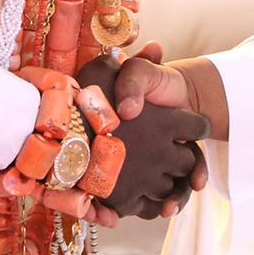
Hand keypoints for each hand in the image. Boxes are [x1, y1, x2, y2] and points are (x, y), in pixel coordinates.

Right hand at [79, 47, 209, 219]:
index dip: (193, 124)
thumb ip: (134, 62)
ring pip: (173, 188)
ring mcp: (147, 180)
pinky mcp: (127, 201)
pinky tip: (143, 195)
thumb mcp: (106, 69)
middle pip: (190, 160)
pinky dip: (150, 204)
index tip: (187, 125)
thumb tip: (155, 46)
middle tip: (170, 153)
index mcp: (166, 121)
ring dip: (169, 185)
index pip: (199, 126)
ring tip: (156, 176)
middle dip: (183, 158)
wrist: (54, 136)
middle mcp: (163, 153)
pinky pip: (150, 208)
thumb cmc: (79, 99)